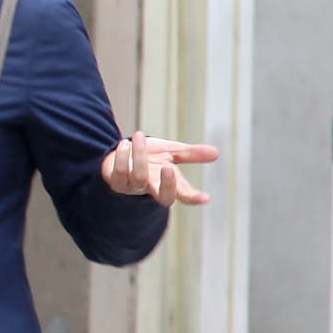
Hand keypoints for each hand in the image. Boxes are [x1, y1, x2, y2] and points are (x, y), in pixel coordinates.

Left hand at [103, 133, 219, 205]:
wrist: (123, 154)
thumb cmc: (150, 156)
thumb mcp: (172, 153)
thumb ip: (191, 154)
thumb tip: (217, 153)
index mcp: (168, 183)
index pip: (184, 195)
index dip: (194, 197)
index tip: (206, 198)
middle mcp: (152, 189)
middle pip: (163, 197)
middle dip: (167, 184)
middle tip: (169, 167)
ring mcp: (133, 188)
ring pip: (140, 177)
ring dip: (140, 155)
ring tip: (140, 135)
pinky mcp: (116, 182)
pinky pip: (120, 173)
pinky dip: (123, 157)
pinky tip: (125, 143)